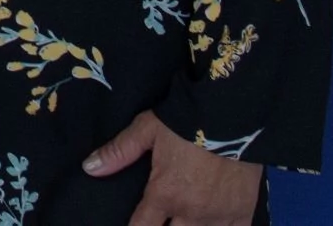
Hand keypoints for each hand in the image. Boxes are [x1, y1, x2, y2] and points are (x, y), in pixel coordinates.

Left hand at [85, 110, 264, 225]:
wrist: (233, 116)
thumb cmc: (186, 122)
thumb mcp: (147, 130)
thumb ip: (119, 152)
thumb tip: (89, 168)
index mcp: (164, 195)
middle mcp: (191, 213)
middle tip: (161, 220)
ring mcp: (219, 217)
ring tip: (184, 221)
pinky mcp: (243, 214)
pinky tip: (212, 224)